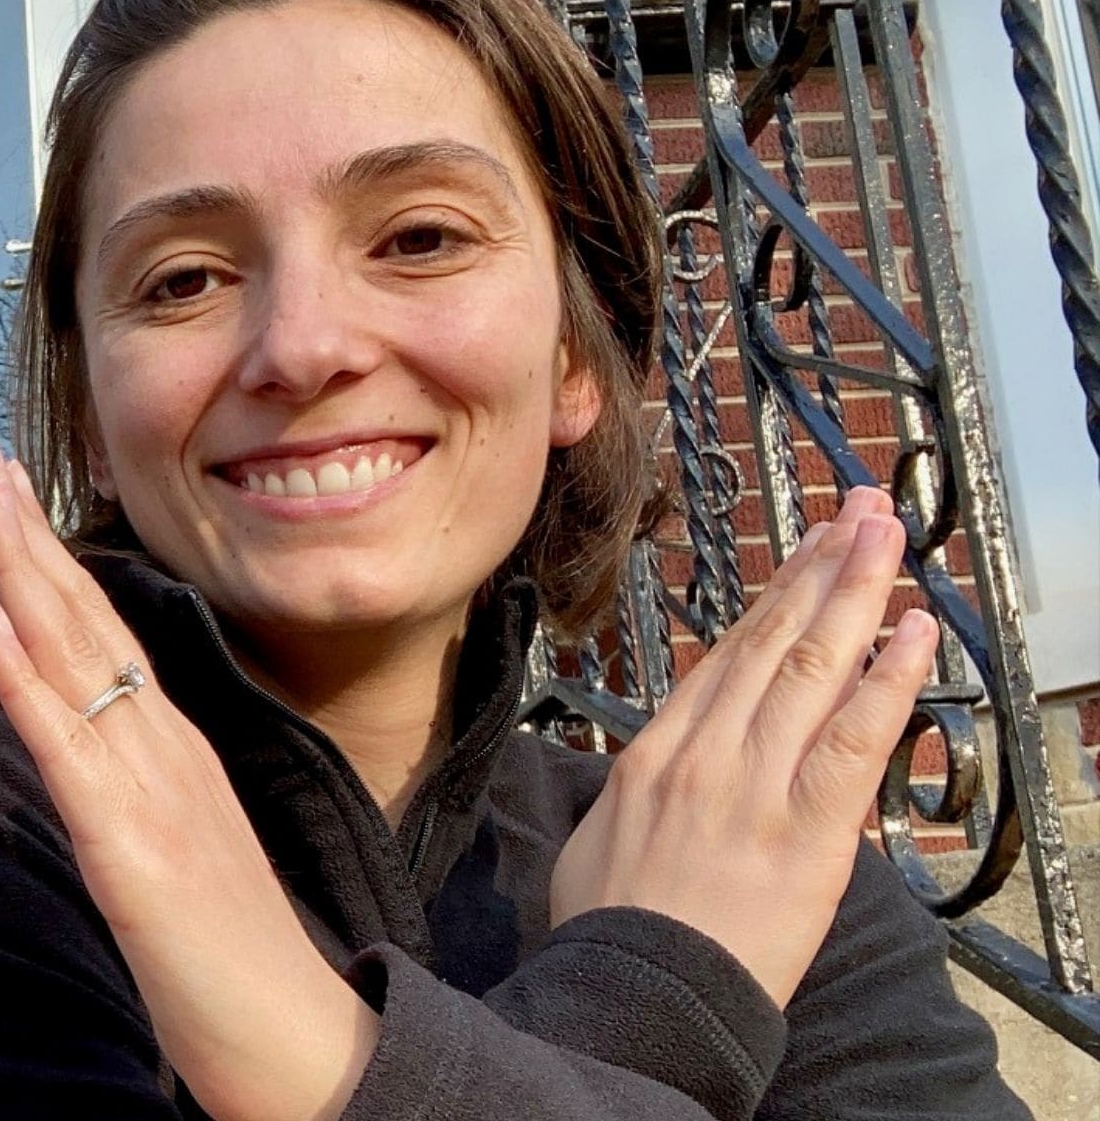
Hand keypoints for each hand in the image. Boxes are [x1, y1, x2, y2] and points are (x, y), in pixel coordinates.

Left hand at [0, 433, 375, 1120]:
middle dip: (23, 525)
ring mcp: (151, 792)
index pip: (97, 627)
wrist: (301, 1046)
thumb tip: (59, 720)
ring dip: (18, 566)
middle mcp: (163, 749)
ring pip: (74, 656)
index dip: (47, 552)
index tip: (3, 482)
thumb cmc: (227, 959)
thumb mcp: (165, 846)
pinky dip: (22, 681)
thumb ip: (118, 781)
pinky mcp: (133, 852)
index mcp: (169, 748)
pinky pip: (67, 752)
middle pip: (83, 615)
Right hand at [550, 486, 937, 1006]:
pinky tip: (914, 632)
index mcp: (655, 755)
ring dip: (855, 595)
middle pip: (771, 642)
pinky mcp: (806, 830)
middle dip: (820, 570)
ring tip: (886, 540)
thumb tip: (653, 771)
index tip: (805, 554)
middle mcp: (705, 754)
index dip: (773, 600)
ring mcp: (755, 786)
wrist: (634, 997)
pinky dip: (888, 680)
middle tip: (861, 515)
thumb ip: (635, 793)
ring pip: (812, 669)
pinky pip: (853, 740)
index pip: (724, 659)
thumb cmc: (611, 935)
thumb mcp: (597, 843)